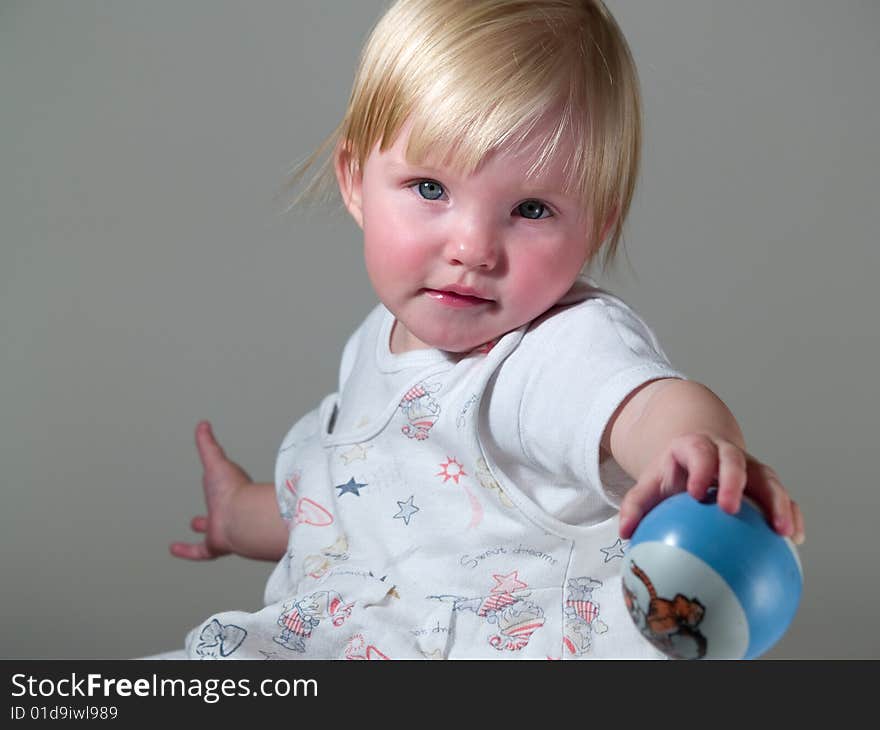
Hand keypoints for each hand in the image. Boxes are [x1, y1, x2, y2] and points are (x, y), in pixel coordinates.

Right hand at [169, 420, 252, 559]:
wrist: (242, 518)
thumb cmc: (234, 490)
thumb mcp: (215, 461)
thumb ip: (208, 444)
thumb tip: (203, 425)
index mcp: (231, 491)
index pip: (225, 486)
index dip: (218, 482)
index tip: (213, 480)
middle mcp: (229, 511)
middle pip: (222, 510)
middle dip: (213, 509)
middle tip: (206, 510)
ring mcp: (224, 529)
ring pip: (215, 531)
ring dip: (204, 529)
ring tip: (195, 526)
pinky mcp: (216, 544)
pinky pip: (200, 551)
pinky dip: (186, 550)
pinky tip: (174, 548)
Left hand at [618, 433, 804, 544]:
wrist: (697, 456)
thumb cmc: (673, 475)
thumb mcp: (650, 484)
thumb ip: (635, 505)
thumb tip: (625, 533)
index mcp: (695, 448)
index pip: (698, 452)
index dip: (700, 468)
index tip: (696, 492)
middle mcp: (726, 453)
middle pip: (735, 461)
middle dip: (734, 482)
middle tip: (730, 509)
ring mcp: (750, 466)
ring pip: (768, 478)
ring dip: (778, 502)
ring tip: (782, 532)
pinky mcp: (766, 483)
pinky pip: (783, 496)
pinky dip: (791, 514)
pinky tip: (794, 540)